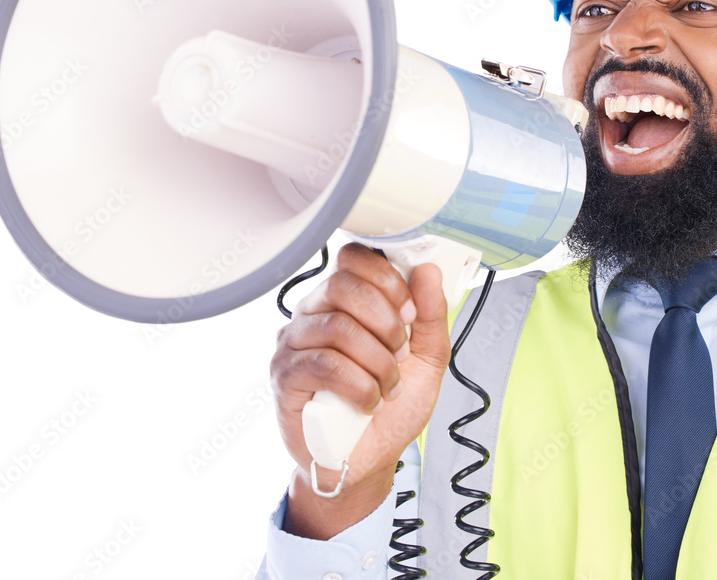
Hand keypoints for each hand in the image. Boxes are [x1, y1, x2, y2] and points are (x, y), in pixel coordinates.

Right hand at [270, 243, 449, 537]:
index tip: (409, 311)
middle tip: (399, 351)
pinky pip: (323, 365)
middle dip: (384, 320)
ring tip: (388, 385)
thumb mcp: (427, 359)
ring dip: (377, 360)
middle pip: (342, 284)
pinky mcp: (285, 377)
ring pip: (337, 327)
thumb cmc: (390, 407)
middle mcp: (313, 313)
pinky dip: (359, 385)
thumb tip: (428, 271)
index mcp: (344, 300)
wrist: (368, 460)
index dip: (386, 278)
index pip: (353, 257)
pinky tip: (368, 401)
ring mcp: (293, 343)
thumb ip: (431, 315)